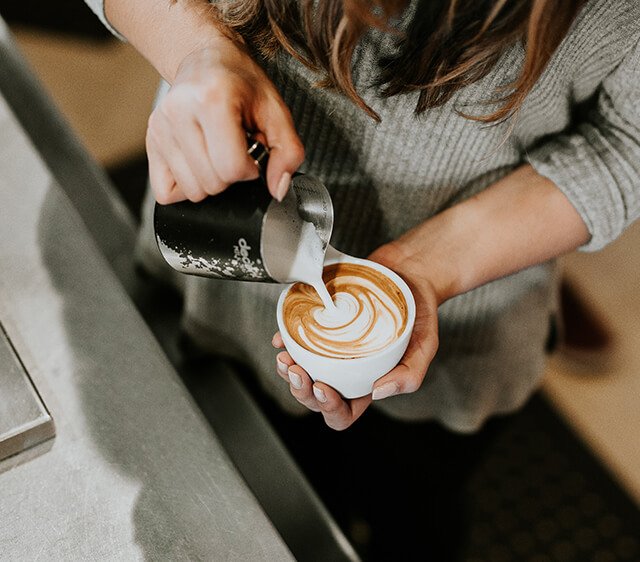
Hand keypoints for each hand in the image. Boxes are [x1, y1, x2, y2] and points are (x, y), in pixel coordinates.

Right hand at [146, 37, 304, 203]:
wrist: (207, 60)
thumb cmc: (242, 84)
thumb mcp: (276, 112)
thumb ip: (288, 152)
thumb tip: (278, 189)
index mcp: (213, 99)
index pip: (231, 168)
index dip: (249, 170)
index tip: (251, 153)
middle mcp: (179, 112)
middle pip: (211, 184)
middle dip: (231, 176)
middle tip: (234, 149)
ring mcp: (159, 128)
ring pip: (191, 192)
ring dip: (210, 181)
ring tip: (216, 152)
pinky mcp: (150, 141)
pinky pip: (166, 192)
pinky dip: (186, 186)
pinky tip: (198, 163)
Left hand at [272, 242, 441, 429]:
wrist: (409, 273)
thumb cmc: (419, 312)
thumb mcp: (426, 345)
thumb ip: (410, 374)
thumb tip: (377, 393)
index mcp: (367, 383)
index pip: (343, 412)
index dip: (328, 408)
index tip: (322, 387)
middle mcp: (346, 371)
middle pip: (315, 397)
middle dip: (301, 390)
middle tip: (297, 371)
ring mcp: (331, 350)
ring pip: (302, 372)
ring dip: (288, 372)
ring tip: (284, 358)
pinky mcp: (322, 327)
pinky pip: (296, 341)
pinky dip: (285, 342)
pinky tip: (281, 338)